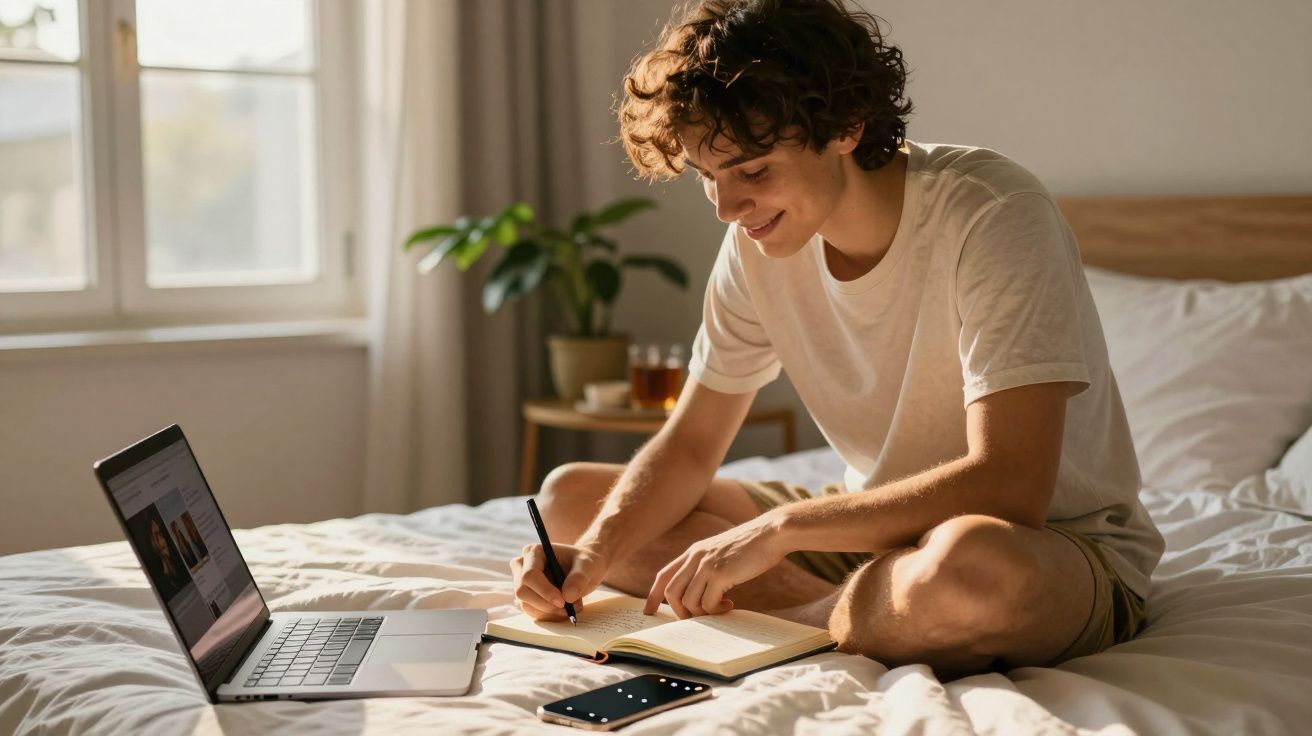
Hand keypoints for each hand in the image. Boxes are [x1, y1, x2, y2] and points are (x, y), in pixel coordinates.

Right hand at [510, 542, 608, 620]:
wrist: (584, 569)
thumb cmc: (584, 562)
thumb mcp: (587, 566)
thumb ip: (579, 578)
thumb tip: (567, 596)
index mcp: (534, 552)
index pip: (529, 575)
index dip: (544, 591)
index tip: (563, 602)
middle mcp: (523, 566)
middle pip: (522, 591)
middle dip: (546, 604)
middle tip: (568, 608)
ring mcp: (522, 582)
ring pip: (526, 605)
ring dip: (550, 612)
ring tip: (572, 606)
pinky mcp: (527, 597)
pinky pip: (532, 612)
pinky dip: (549, 615)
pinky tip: (564, 609)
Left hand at [644, 513, 786, 618]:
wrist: (771, 533)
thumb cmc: (751, 545)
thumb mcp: (721, 551)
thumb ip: (707, 565)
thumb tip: (701, 591)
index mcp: (693, 552)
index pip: (664, 575)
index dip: (653, 595)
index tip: (649, 611)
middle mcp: (695, 557)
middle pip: (671, 592)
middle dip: (680, 612)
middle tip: (698, 618)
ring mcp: (706, 565)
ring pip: (688, 602)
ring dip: (702, 613)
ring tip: (720, 609)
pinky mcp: (720, 574)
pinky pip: (707, 604)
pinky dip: (716, 610)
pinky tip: (730, 604)